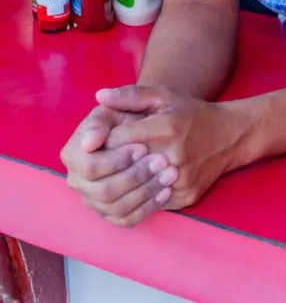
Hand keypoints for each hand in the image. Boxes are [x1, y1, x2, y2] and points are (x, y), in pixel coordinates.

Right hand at [60, 105, 178, 227]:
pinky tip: (166, 191)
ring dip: (146, 192)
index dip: (116, 160)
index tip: (142, 148)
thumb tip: (89, 141)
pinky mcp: (110, 214)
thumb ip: (104, 118)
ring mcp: (93, 200)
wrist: (141, 130)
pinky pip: (127, 219)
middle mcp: (77, 181)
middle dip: (135, 176)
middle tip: (162, 162)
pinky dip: (148, 207)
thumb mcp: (119, 107)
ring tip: (170, 175)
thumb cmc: (128, 117)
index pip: (90, 167)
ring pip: (117, 208)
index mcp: (73, 153)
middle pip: (104, 191)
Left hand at [98, 85, 250, 212]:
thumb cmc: (191, 113)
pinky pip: (152, 203)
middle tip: (103, 161)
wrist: (229, 136)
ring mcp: (181, 180)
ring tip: (117, 175)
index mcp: (166, 128)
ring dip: (123, 184)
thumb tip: (100, 96)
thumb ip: (131, 95)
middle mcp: (174, 156)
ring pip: (136, 191)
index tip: (102, 140)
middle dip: (110, 164)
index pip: (117, 140)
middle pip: (124, 168)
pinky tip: (138, 186)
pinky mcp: (186, 197)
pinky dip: (141, 196)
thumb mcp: (164, 96)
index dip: (105, 140)